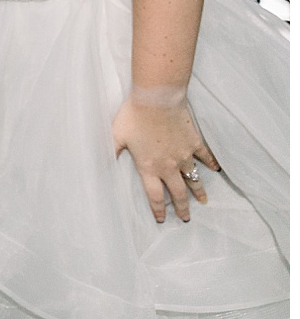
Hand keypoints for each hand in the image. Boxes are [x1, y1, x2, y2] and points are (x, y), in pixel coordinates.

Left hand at [112, 89, 220, 223]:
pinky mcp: (195, 142)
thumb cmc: (133, 116)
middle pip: (178, 193)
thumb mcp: (115, 135)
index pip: (154, 195)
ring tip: (203, 201)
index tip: (162, 219)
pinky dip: (211, 164)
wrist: (157, 99)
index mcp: (148, 166)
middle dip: (182, 207)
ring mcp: (184, 155)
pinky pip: (205, 156)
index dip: (158, 209)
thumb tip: (102, 164)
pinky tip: (216, 169)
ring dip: (198, 191)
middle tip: (186, 218)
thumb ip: (112, 152)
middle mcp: (169, 166)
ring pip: (194, 179)